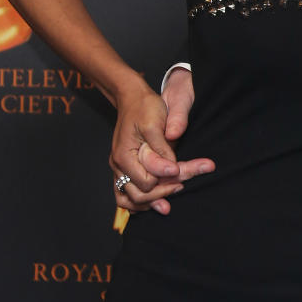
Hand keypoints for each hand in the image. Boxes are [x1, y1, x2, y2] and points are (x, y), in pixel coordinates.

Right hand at [110, 69, 212, 215]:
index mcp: (124, 156)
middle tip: (183, 185)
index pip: (146, 182)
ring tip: (169, 202)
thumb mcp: (155, 124)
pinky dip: (141, 202)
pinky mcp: (125, 170)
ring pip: (130, 200)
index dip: (166, 180)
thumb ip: (161, 149)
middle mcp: (118, 166)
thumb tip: (171, 171)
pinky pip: (127, 196)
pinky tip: (156, 202)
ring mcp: (120, 169)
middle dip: (162, 193)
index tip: (182, 172)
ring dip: (150, 203)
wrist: (134, 98)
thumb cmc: (145, 107)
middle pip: (138, 195)